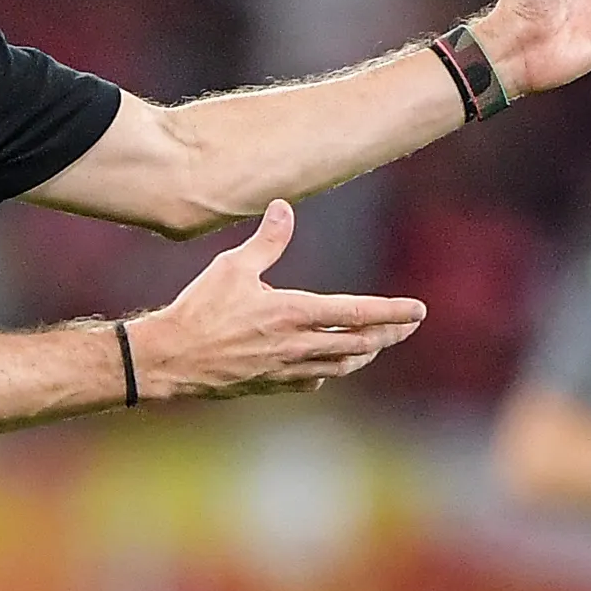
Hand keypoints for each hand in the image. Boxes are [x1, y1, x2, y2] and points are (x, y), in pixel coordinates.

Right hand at [130, 201, 425, 399]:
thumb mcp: (232, 267)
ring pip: (343, 365)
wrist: (171, 359)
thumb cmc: (200, 309)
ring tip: (378, 343)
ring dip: (366, 353)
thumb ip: (267, 240)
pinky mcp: (272, 384)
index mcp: (294, 313)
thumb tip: (285, 207)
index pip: (358, 313)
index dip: (393, 311)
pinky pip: (314, 378)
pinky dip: (331, 368)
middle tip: (409, 325)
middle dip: (391, 333)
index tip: (419, 310)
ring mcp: (287, 369)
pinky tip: (330, 364)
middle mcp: (298, 345)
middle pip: (362, 344)